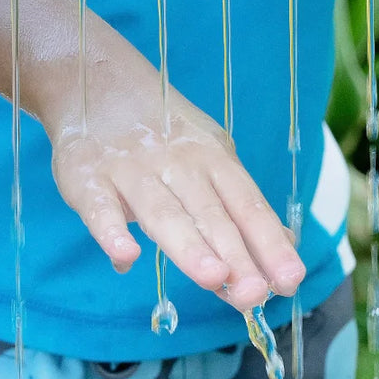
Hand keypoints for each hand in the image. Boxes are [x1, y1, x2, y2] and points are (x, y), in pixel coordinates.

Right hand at [47, 46, 303, 311]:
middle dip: (236, 255)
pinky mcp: (88, 179)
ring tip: (213, 278)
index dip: (270, 244)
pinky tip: (127, 257)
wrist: (100, 84)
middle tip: (256, 294)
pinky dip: (111, 231)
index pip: (248, 206)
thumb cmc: (169, 138)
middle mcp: (179, 164)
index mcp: (215, 161)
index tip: (290, 280)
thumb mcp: (214, 160)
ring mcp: (132, 171)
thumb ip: (242, 206)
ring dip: (189, 246)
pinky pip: (100, 208)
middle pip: (212, 215)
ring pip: (164, 212)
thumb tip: (286, 245)